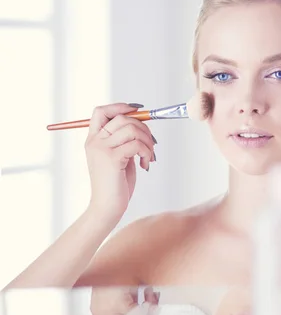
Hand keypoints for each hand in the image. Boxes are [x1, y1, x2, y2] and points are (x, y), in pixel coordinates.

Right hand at [84, 103, 156, 221]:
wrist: (107, 207)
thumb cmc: (116, 185)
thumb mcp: (120, 157)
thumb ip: (125, 141)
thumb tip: (144, 124)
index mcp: (94, 140)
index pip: (101, 111)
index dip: (120, 107)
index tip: (138, 112)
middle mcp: (95, 141)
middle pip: (123, 118)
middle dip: (144, 128)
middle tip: (152, 145)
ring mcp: (102, 149)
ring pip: (132, 129)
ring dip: (148, 142)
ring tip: (149, 157)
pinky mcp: (112, 158)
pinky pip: (137, 145)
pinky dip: (147, 153)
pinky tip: (146, 165)